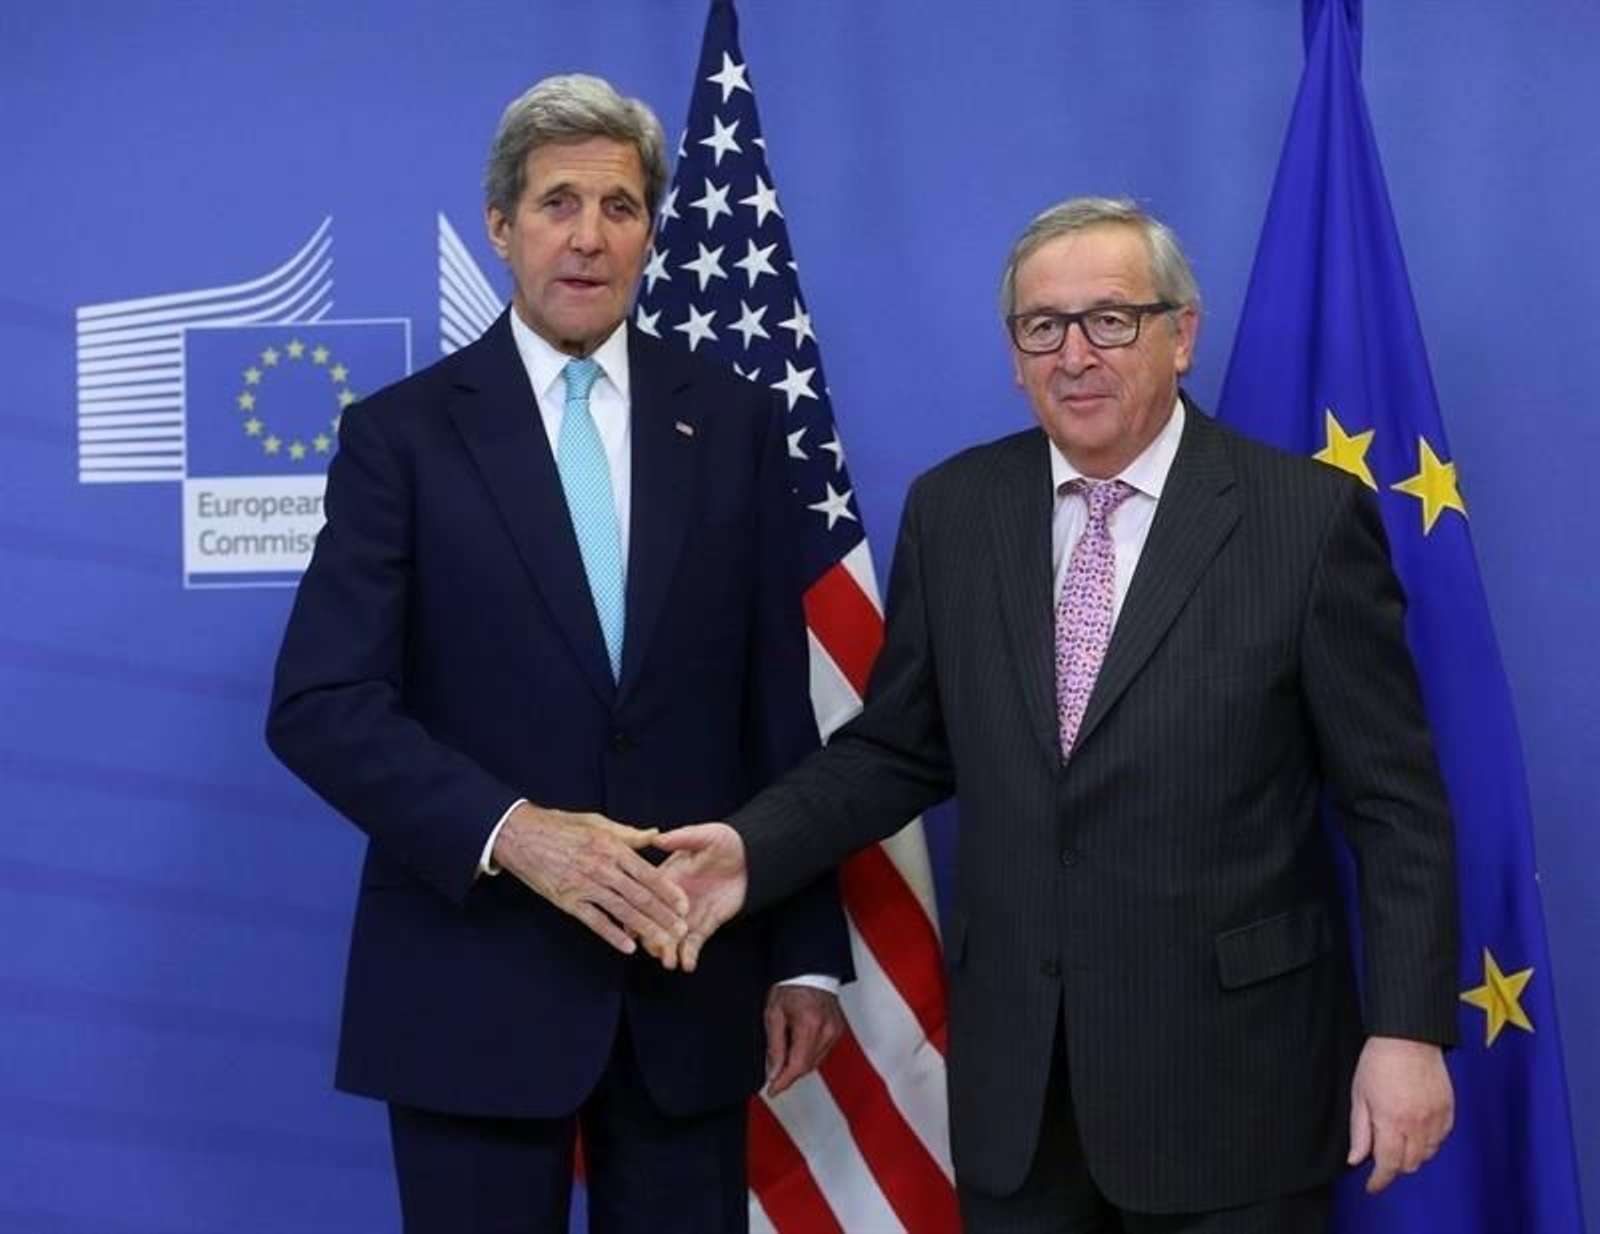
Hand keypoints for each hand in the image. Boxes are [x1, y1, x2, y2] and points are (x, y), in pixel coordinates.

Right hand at [493, 803, 686, 957]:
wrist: (522, 836)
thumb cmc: (561, 827)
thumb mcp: (598, 823)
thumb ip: (629, 834)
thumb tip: (656, 835)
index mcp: (612, 848)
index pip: (648, 873)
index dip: (668, 891)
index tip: (684, 905)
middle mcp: (602, 868)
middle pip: (639, 896)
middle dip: (663, 915)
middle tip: (682, 931)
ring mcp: (585, 886)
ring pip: (622, 911)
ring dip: (645, 928)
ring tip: (663, 942)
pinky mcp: (568, 901)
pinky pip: (594, 921)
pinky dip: (612, 934)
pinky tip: (628, 946)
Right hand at [651, 822, 748, 971]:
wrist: (749, 858)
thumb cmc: (724, 843)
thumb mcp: (705, 837)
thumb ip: (683, 838)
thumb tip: (659, 837)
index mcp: (666, 878)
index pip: (646, 896)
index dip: (638, 911)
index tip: (631, 925)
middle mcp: (672, 901)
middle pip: (655, 922)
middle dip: (653, 938)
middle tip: (655, 949)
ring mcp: (687, 916)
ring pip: (672, 938)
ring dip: (669, 952)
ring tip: (670, 961)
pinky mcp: (704, 926)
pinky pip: (693, 945)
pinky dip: (689, 956)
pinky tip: (688, 965)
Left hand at [764, 985, 844, 1097]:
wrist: (810, 970)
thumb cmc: (791, 987)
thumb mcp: (774, 1014)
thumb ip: (774, 1046)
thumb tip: (773, 1072)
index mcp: (809, 1025)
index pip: (797, 1065)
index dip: (784, 1082)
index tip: (773, 1090)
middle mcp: (827, 1030)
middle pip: (808, 1066)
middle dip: (789, 1074)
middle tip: (773, 1075)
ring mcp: (835, 1031)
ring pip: (816, 1062)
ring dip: (799, 1065)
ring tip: (784, 1055)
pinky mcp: (838, 1031)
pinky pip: (822, 1052)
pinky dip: (808, 1055)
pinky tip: (798, 1047)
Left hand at [1347, 1035, 1454, 1192]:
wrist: (1409, 1037)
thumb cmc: (1379, 1061)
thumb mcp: (1359, 1095)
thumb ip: (1359, 1131)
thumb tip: (1356, 1159)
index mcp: (1392, 1121)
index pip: (1389, 1165)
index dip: (1379, 1181)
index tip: (1372, 1186)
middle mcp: (1417, 1125)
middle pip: (1409, 1164)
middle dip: (1393, 1166)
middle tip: (1380, 1155)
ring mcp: (1436, 1119)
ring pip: (1427, 1155)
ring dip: (1411, 1155)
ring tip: (1397, 1139)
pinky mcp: (1449, 1111)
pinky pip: (1441, 1139)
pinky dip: (1428, 1142)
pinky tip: (1416, 1130)